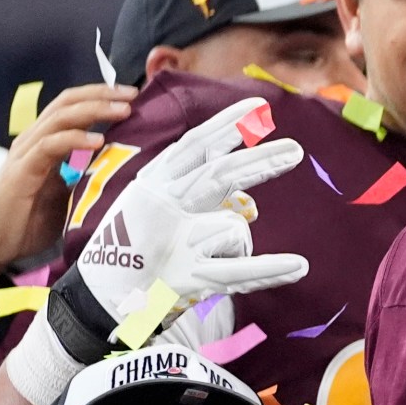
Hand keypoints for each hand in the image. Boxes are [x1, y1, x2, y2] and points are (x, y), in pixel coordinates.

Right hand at [0, 84, 132, 276]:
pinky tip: (97, 141)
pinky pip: (49, 147)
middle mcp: (33, 141)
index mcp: (44, 142)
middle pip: (66, 103)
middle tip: (132, 94)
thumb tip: (124, 167)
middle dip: (101, 95)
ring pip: (59, 119)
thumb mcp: (70, 193)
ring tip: (123, 111)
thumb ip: (88, 175)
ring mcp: (26, 154)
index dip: (99, 96)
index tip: (132, 95)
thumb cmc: (30, 221)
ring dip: (93, 111)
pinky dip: (74, 139)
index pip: (71, 106)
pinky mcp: (22, 171)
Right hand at [69, 97, 309, 321]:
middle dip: (258, 160)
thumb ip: (204, 200)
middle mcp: (165, 207)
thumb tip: (248, 204)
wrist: (106, 297)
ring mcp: (177, 241)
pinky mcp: (189, 277)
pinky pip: (238, 271)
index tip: (257, 107)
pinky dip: (269, 270)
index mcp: (157, 185)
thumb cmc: (140, 250)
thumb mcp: (164, 212)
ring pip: (232, 227)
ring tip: (220, 259)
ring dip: (238, 243)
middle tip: (296, 150)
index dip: (225, 126)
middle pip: (218, 175)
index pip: (195, 147)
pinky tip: (299, 266)